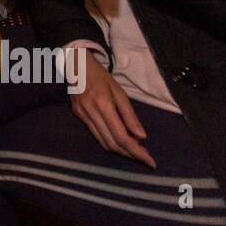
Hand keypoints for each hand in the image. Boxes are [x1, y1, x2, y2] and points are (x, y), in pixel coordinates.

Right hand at [69, 48, 156, 168]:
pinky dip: (109, 141)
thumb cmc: (101, 75)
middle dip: (130, 153)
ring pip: (103, 142)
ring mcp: (82, 115)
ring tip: (135, 151)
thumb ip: (130, 115)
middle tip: (145, 157)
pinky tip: (119, 140)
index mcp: (103, 104)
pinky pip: (96, 135)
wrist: (75, 65)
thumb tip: (141, 137)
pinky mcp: (78, 116)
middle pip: (112, 143)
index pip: (121, 136)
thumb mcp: (119, 91)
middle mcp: (91, 112)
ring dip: (120, 150)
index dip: (136, 151)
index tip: (150, 160)